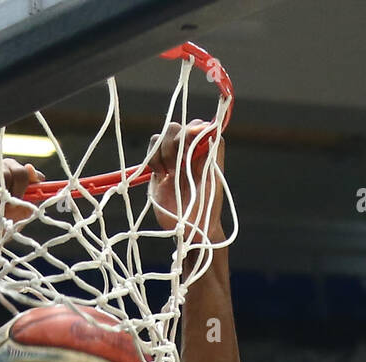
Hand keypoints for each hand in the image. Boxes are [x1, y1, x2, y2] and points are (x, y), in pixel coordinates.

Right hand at [149, 118, 224, 240]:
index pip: (198, 127)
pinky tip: (161, 175)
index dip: (193, 128)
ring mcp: (172, 161)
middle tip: (178, 165)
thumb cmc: (207, 209)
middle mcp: (188, 153)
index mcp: (205, 153)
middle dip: (175, 142)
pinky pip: (151, 153)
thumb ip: (213, 153)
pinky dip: (153, 160)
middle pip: (177, 128)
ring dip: (164, 152)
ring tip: (170, 173)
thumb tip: (210, 128)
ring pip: (162, 137)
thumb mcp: (214, 180)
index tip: (191, 137)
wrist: (190, 231)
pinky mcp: (158, 170)